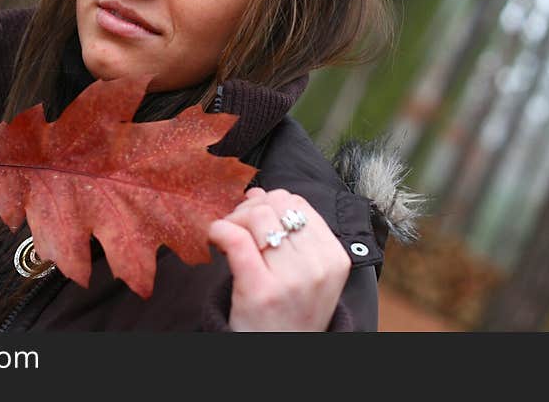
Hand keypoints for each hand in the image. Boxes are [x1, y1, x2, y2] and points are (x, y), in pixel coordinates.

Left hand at [208, 187, 350, 330]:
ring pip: (256, 216)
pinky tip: (214, 239)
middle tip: (235, 228)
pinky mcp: (260, 291)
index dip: (269, 202)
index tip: (253, 219)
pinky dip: (219, 230)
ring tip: (225, 238)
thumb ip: (289, 232)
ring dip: (232, 219)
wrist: (279, 357)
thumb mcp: (306, 274)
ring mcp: (291, 280)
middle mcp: (318, 267)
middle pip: (275, 205)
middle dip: (249, 209)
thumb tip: (256, 192)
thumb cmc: (287, 313)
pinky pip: (235, 238)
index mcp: (335, 258)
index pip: (297, 202)